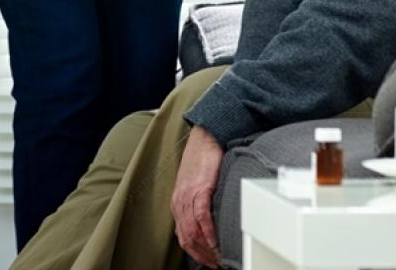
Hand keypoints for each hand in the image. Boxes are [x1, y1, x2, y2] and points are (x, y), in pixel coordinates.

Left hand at [172, 125, 225, 267]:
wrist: (205, 138)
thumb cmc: (203, 160)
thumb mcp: (195, 185)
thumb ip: (197, 203)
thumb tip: (208, 222)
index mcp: (178, 202)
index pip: (183, 235)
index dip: (195, 253)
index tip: (207, 260)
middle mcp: (180, 201)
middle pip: (187, 238)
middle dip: (201, 255)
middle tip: (214, 264)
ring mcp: (188, 196)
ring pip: (193, 231)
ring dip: (206, 248)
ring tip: (218, 258)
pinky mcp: (200, 189)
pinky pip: (201, 217)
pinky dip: (209, 233)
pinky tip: (216, 241)